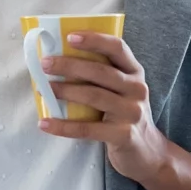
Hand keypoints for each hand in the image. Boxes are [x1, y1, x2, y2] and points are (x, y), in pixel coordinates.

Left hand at [37, 30, 174, 180]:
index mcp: (134, 72)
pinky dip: (64, 126)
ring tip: (43, 90)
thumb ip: (101, 76)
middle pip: (102, 71)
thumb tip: (58, 62)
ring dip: (66, 91)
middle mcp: (136, 89)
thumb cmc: (124, 115)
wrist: (147, 153)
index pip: (117, 48)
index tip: (69, 37)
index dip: (94, 40)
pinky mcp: (124, 135)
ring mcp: (132, 112)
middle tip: (45, 64)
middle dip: (70, 65)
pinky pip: (88, 129)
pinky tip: (45, 123)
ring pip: (95, 96)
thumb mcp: (121, 91)